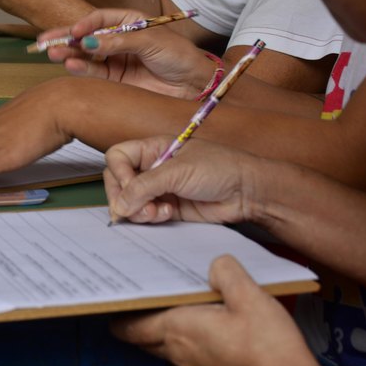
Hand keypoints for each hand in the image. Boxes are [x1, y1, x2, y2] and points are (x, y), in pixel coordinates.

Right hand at [43, 9, 214, 98]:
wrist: (194, 86)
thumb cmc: (178, 55)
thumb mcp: (150, 42)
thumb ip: (118, 42)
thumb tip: (88, 43)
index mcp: (129, 21)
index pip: (99, 18)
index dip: (85, 23)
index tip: (74, 31)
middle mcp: (119, 39)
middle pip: (87, 36)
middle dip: (65, 37)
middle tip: (45, 40)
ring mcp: (115, 60)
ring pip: (85, 55)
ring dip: (68, 53)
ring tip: (53, 53)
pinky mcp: (115, 81)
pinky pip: (93, 73)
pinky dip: (80, 69)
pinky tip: (69, 65)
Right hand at [104, 137, 264, 224]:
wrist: (247, 191)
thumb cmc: (219, 169)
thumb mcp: (178, 171)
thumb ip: (144, 187)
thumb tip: (119, 206)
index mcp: (153, 148)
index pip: (118, 157)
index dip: (119, 173)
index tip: (130, 187)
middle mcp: (152, 167)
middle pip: (119, 181)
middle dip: (124, 197)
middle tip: (134, 208)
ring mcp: (159, 189)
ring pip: (130, 202)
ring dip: (138, 210)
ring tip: (156, 213)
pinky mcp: (167, 208)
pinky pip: (146, 215)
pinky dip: (151, 218)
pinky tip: (167, 214)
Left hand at [111, 255, 321, 365]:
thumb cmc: (268, 347)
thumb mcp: (250, 296)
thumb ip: (226, 273)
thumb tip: (216, 264)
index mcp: (178, 329)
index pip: (129, 326)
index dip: (118, 314)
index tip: (116, 300)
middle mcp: (179, 352)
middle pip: (141, 339)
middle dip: (135, 321)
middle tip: (139, 300)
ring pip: (163, 348)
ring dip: (160, 331)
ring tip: (171, 308)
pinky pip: (185, 357)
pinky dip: (184, 342)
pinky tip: (204, 328)